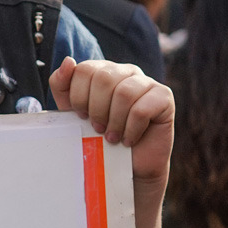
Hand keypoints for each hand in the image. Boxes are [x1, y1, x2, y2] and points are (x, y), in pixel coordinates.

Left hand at [49, 58, 173, 186]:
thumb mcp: (72, 112)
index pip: (85, 69)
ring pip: (124, 93)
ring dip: (114, 122)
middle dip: (96, 110)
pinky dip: (131, 130)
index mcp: (104, 71)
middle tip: (98, 129)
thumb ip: (62, 86)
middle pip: (104, 78)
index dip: (79, 98)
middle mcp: (126, 71)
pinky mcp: (164, 97)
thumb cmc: (99, 138)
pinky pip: (142, 109)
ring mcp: (147, 82)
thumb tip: (68, 61)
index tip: (82, 116)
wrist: (126, 166)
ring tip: (113, 137)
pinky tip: (129, 139)